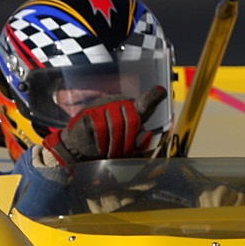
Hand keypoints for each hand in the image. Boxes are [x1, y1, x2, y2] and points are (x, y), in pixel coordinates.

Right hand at [47, 84, 166, 166]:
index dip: (154, 96)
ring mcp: (105, 105)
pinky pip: (101, 128)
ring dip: (115, 145)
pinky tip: (100, 148)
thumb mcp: (127, 145)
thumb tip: (147, 135)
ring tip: (110, 154)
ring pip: (117, 125)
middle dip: (128, 142)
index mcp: (133, 110)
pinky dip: (102, 142)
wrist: (82, 148)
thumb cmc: (109, 144)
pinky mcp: (90, 112)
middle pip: (132, 121)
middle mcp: (120, 103)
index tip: (161, 91)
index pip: (145, 102)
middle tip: (122, 154)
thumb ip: (139, 141)